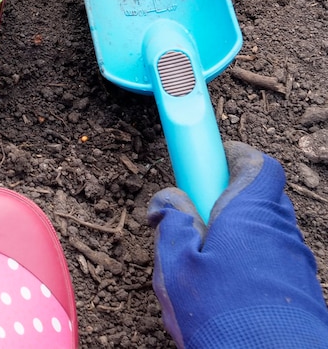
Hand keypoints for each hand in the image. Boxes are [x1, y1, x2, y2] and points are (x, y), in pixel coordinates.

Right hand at [148, 141, 327, 347]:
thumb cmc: (223, 313)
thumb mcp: (177, 264)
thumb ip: (172, 223)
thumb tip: (169, 201)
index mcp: (250, 213)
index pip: (256, 164)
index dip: (232, 156)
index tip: (204, 161)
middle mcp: (280, 231)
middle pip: (256, 199)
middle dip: (224, 202)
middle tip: (191, 222)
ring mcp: (295, 262)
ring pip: (261, 233)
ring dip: (233, 238)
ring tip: (201, 269)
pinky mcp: (300, 290)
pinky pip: (270, 262)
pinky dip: (247, 265)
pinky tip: (222, 294)